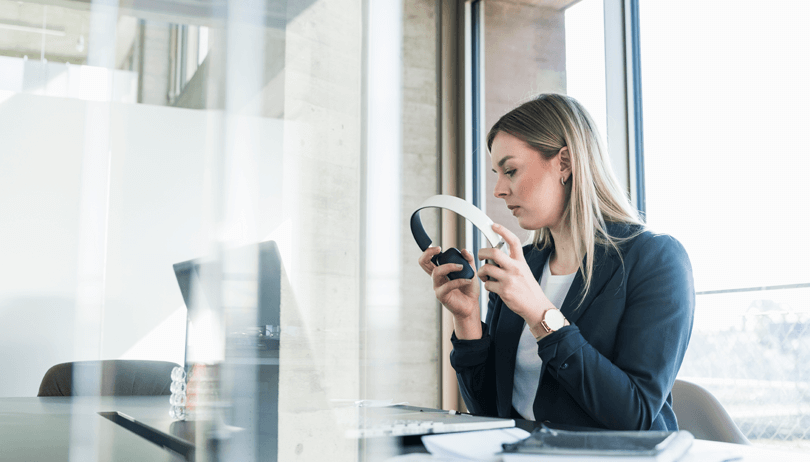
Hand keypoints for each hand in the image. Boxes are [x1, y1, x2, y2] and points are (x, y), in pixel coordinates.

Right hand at [418, 246, 481, 337]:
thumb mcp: (471, 271)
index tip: (439, 248)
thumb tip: (463, 250)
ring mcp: (437, 286)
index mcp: (441, 271)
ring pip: (436, 272)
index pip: (427, 259)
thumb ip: (469, 259)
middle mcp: (436, 278)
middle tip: (439, 249)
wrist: (471, 305)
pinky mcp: (441, 295)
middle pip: (423, 263)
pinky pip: (448, 285)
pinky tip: (468, 281)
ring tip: (462, 267)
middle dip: (428, 253)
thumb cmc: (469, 289)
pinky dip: (459, 281)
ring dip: (450, 266)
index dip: (428, 251)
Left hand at [477, 224, 555, 338]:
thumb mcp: (524, 271)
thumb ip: (512, 263)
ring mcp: (510, 279)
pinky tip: (492, 288)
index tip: (494, 225)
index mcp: (521, 262)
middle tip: (480, 256)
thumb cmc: (528, 289)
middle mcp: (515, 268)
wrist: (537, 307)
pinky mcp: (505, 291)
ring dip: (481, 272)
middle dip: (482, 252)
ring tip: (484, 276)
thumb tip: (494, 256)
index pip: (513, 241)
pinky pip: (487, 284)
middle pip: (494, 253)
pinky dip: (486, 285)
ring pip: (487, 269)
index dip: (503, 231)